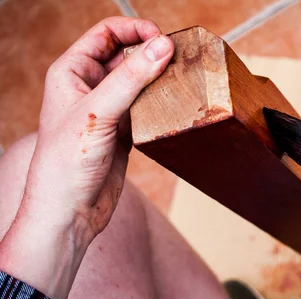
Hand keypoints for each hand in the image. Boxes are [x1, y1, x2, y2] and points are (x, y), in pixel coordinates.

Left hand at [32, 17, 173, 236]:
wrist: (70, 211)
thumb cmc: (66, 162)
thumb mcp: (98, 113)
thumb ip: (130, 78)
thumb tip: (162, 46)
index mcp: (71, 72)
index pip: (106, 34)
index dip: (135, 29)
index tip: (163, 39)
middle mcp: (89, 87)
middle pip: (126, 56)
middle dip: (152, 54)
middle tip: (178, 60)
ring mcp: (108, 110)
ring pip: (139, 82)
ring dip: (158, 80)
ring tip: (180, 82)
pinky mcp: (122, 131)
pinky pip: (145, 108)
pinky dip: (160, 105)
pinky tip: (173, 107)